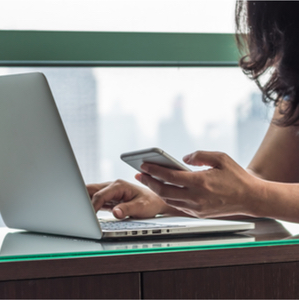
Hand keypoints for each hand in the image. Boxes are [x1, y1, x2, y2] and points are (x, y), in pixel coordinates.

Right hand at [87, 180, 186, 218]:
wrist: (155, 201)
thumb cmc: (150, 202)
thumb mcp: (142, 207)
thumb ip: (128, 209)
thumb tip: (115, 213)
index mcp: (118, 185)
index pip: (99, 195)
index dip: (92, 206)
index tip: (87, 216)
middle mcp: (111, 186)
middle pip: (90, 190)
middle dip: (82, 200)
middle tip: (77, 213)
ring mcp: (108, 191)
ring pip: (90, 194)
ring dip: (84, 202)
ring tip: (79, 214)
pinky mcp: (108, 198)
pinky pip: (94, 199)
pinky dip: (89, 206)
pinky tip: (85, 214)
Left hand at [136, 151, 261, 218]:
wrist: (251, 198)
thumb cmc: (237, 176)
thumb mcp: (220, 158)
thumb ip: (200, 155)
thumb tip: (183, 159)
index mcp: (201, 183)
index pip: (170, 177)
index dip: (154, 170)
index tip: (143, 165)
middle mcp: (196, 198)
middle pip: (164, 190)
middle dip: (149, 182)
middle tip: (139, 174)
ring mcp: (197, 208)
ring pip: (169, 200)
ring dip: (156, 190)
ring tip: (147, 180)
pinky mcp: (198, 214)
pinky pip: (177, 205)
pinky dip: (167, 197)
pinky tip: (162, 188)